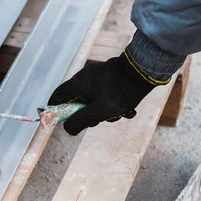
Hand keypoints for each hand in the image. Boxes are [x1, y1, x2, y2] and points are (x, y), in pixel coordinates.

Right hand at [48, 50, 166, 134]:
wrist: (144, 71)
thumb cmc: (120, 92)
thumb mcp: (99, 111)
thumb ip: (81, 121)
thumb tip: (67, 129)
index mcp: (77, 84)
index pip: (57, 98)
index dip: (56, 112)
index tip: (64, 123)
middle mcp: (83, 78)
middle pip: (76, 102)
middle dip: (87, 115)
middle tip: (100, 120)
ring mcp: (96, 77)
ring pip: (93, 100)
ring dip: (104, 111)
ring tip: (120, 113)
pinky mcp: (109, 77)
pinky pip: (104, 95)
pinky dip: (112, 104)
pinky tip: (126, 108)